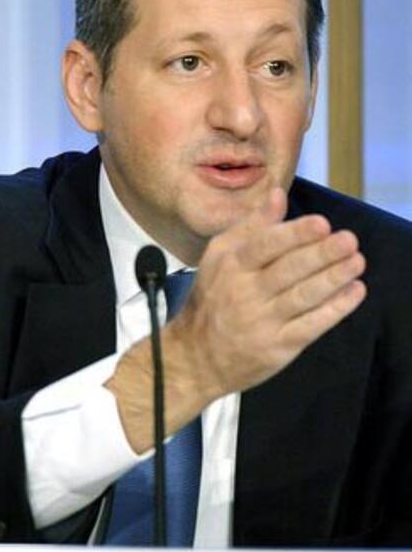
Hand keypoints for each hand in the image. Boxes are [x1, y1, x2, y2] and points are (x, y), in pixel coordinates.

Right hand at [109, 187, 365, 451]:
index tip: (322, 224)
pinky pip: (311, 325)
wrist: (195, 356)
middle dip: (322, 254)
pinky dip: (336, 308)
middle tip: (349, 240)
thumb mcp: (219, 258)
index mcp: (229, 267)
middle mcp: (243, 293)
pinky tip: (354, 291)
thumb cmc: (213, 299)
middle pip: (289, 270)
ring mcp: (261, 322)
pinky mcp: (278, 347)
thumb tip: (278, 195)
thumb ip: (251, 227)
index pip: (264, 246)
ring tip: (357, 261)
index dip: (295, 234)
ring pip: (304, 296)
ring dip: (334, 278)